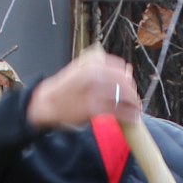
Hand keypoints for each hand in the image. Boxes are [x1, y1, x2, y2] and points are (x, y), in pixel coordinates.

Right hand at [26, 47, 142, 133]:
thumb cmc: (65, 88)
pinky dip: (128, 115)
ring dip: (134, 105)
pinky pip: (117, 111)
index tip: (130, 86)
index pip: (120, 68)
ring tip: (136, 111)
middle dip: (133, 93)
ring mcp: (94, 92)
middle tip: (136, 101)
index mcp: (92, 65)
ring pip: (123, 97)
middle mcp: (95, 76)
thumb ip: (101, 68)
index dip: (128, 78)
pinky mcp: (93, 108)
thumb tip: (127, 70)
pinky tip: (132, 118)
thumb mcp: (80, 69)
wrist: (46, 103)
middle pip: (124, 83)